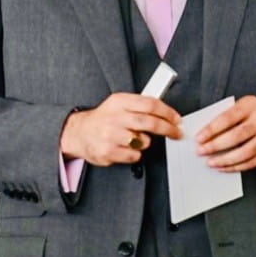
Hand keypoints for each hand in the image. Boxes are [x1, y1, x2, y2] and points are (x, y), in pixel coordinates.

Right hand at [60, 93, 182, 165]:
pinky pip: (134, 155)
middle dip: (168, 129)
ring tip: (136, 139)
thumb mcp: (117, 103)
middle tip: (176, 133)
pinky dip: (135, 153)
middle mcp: (115, 117)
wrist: (79, 132)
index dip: (168, 112)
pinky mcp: (108, 151)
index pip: (150, 104)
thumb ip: (138, 104)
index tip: (177, 119)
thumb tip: (165, 110)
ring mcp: (111, 135)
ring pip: (143, 141)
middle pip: (150, 122)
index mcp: (119, 101)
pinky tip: (126, 148)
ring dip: (145, 142)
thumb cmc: (103, 118)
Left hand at [196, 96, 255, 171]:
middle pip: (237, 136)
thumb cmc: (252, 112)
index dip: (212, 129)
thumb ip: (225, 117)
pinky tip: (225, 167)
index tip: (199, 138)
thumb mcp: (240, 106)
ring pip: (246, 152)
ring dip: (226, 160)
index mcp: (250, 105)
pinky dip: (237, 167)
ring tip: (211, 163)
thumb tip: (204, 134)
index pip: (228, 117)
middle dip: (216, 146)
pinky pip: (254, 162)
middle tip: (201, 152)